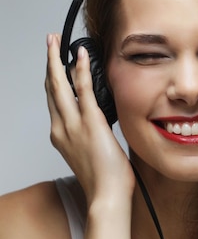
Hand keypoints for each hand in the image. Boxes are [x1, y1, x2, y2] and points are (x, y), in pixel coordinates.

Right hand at [45, 34, 134, 205]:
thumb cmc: (105, 181)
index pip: (54, 102)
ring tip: (55, 41)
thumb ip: (92, 136)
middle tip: (49, 43)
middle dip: (49, 63)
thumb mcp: (92, 154)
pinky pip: (83, 89)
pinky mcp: (90, 122)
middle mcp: (62, 128)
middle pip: (51, 89)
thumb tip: (101, 123)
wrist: (106, 196)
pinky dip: (81, 70)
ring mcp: (73, 125)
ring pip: (60, 85)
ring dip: (56, 60)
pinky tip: (80, 55)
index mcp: (61, 137)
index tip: (54, 66)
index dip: (53, 80)